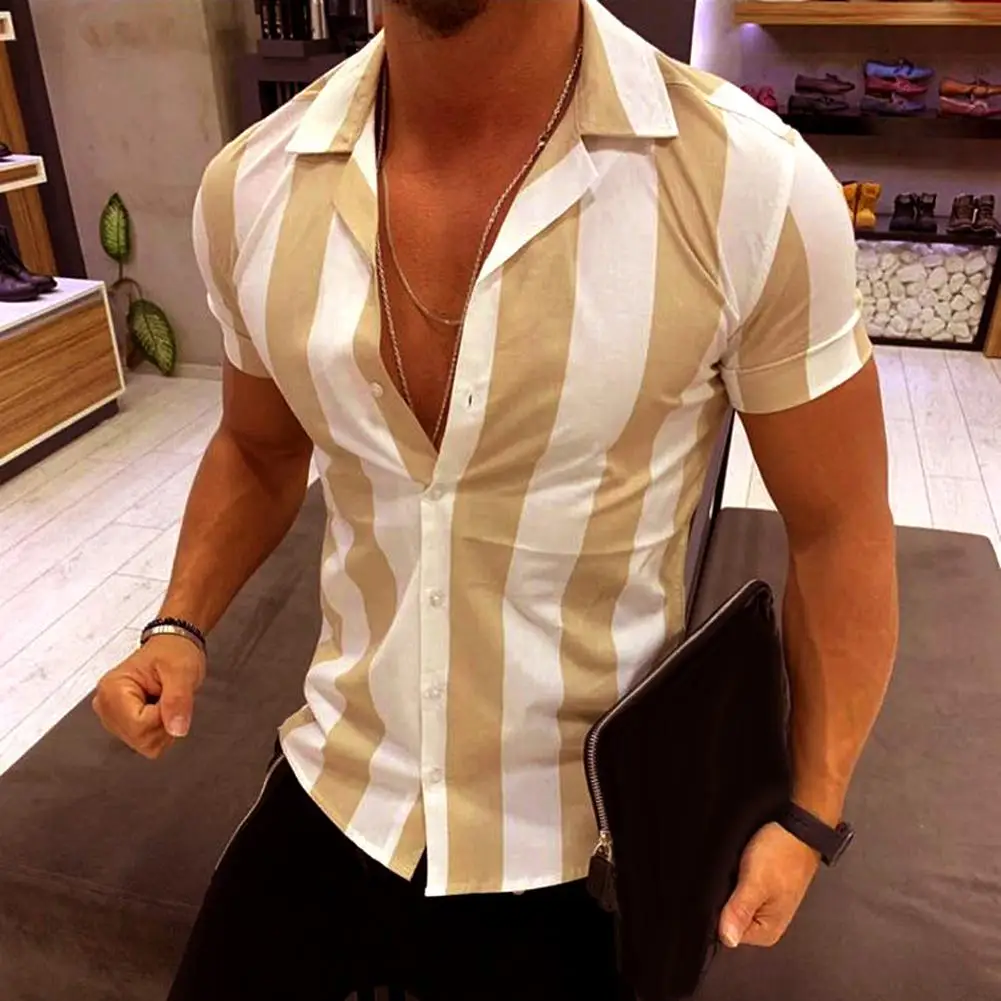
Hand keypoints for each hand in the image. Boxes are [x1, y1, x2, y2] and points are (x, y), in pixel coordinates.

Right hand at [92, 635, 205, 758]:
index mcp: (113, 690)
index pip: (138, 727)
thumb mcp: (182, 671)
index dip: (162, 717)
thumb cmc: (173, 652)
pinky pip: (145, 741)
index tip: (168, 696)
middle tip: (167, 698)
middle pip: (139, 740)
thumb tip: (176, 729)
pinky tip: (157, 708)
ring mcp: (112, 716)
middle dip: (162, 724)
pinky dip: (158, 729)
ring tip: (162, 701)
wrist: (172, 646)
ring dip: (161, 727)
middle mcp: (106, 705)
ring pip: (143, 744)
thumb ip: (179, 700)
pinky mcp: (121, 723)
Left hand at [718, 822, 819, 948]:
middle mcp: (764, 923)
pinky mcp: (758, 888)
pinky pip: (737, 889)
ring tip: (734, 869)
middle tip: (731, 876)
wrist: (798, 827)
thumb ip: (740, 910)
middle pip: (727, 917)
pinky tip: (735, 867)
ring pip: (729, 901)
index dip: (717, 911)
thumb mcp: (756, 882)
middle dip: (722, 898)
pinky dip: (732, 878)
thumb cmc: (782, 853)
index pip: (725, 932)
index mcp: (767, 932)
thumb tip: (727, 938)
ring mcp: (761, 905)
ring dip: (727, 886)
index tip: (723, 890)